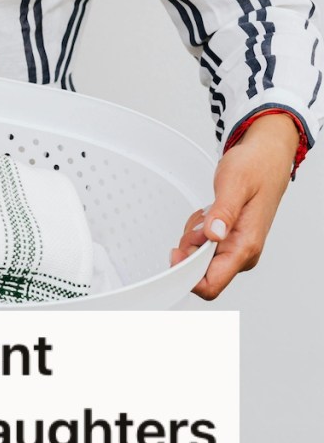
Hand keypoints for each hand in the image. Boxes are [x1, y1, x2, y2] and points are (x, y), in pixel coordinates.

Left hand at [170, 113, 299, 299]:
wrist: (267, 158)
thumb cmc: (256, 168)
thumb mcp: (235, 184)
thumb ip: (223, 212)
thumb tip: (214, 235)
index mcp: (245, 246)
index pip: (212, 284)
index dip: (187, 276)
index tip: (176, 255)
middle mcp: (243, 253)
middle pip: (200, 272)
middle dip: (189, 249)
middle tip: (199, 221)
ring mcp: (237, 248)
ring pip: (199, 259)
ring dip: (193, 238)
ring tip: (207, 213)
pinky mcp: (230, 242)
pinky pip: (202, 247)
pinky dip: (198, 233)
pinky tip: (209, 216)